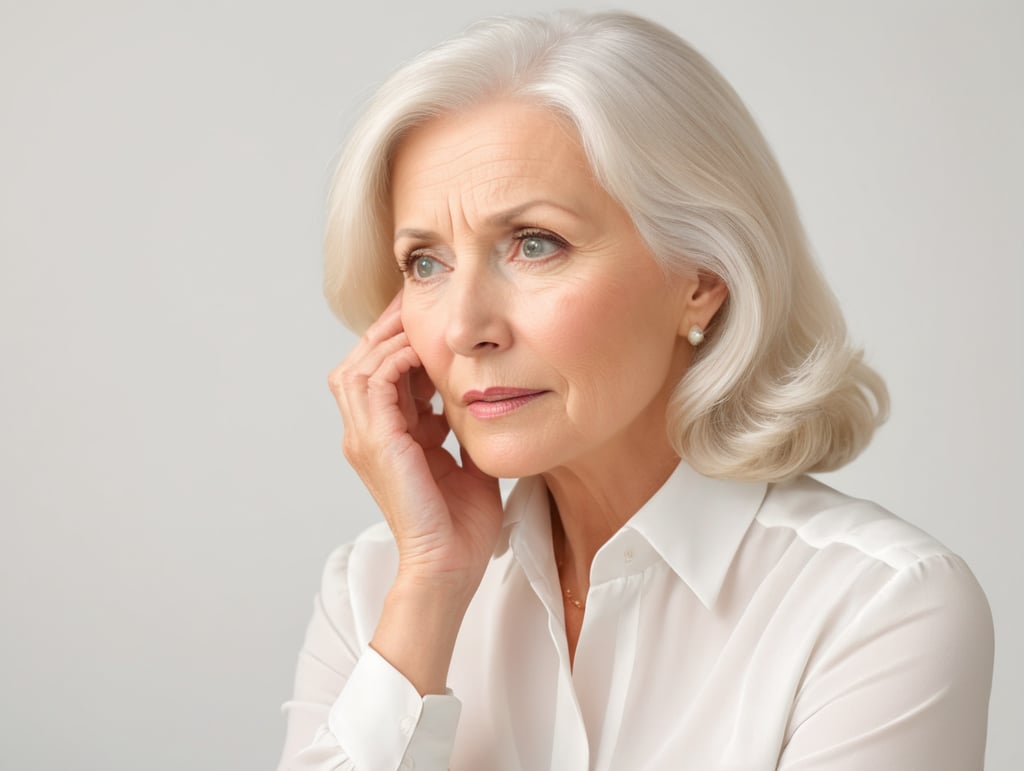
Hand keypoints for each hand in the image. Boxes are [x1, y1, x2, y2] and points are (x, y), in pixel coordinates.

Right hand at [328, 292, 504, 594]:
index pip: (383, 373)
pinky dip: (395, 358)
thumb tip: (483, 392)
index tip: (434, 318)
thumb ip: (463, 424)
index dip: (403, 341)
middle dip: (389, 328)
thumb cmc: (461, 523)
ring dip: (389, 338)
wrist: (450, 564)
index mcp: (386, 436)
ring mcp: (363, 437)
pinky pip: (373, 381)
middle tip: (420, 300)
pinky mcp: (373, 441)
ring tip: (421, 318)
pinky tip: (423, 348)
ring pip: (359, 364)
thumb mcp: (465, 457)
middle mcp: (366, 433)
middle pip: (361, 360)